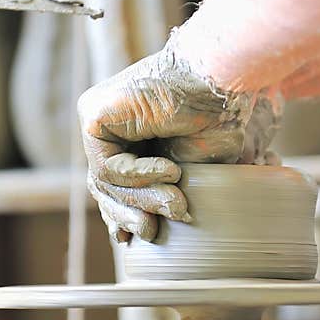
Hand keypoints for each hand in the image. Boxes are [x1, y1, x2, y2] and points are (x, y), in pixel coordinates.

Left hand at [78, 35, 281, 242]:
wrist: (224, 83)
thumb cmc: (224, 119)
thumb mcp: (199, 169)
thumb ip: (175, 193)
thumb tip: (154, 229)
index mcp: (137, 135)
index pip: (119, 183)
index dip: (130, 214)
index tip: (149, 236)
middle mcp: (113, 125)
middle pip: (106, 187)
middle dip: (129, 215)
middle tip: (153, 232)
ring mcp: (100, 118)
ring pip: (105, 183)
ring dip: (142, 201)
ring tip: (177, 204)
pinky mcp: (94, 115)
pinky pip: (107, 167)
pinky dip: (140, 178)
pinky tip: (171, 172)